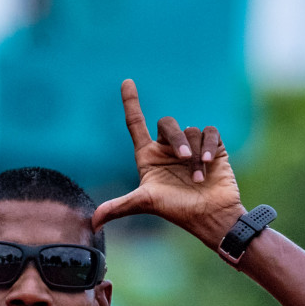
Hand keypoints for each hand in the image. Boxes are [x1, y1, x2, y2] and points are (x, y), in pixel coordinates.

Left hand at [91, 80, 243, 246]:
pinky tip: (210, 164)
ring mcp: (191, 146)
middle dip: (176, 140)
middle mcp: (167, 149)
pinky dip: (210, 146)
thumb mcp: (145, 203)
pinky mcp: (212, 147)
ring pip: (191, 131)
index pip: (136, 124)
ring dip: (195, 155)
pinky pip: (209, 132)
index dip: (131, 102)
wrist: (209, 216)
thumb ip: (118, 207)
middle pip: (167, 123)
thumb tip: (92, 223)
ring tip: (197, 178)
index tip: (126, 82)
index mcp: (148, 156)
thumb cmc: (177, 210)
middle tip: (184, 160)